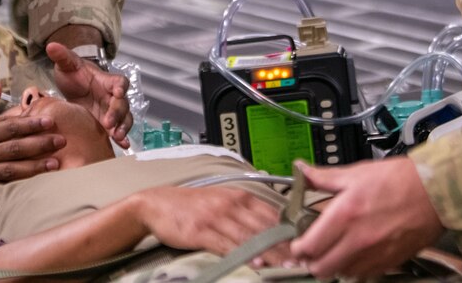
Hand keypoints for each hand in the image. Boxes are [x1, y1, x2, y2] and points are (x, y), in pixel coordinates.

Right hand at [0, 84, 64, 191]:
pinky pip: (2, 188)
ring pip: (12, 171)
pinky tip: (37, 186)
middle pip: (16, 149)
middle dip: (40, 145)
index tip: (50, 121)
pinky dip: (19, 187)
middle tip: (61, 141)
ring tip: (55, 164)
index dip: (31, 125)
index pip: (11, 128)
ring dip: (35, 168)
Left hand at [46, 41, 131, 146]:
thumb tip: (51, 45)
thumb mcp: (67, 65)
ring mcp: (111, 111)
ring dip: (123, 127)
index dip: (121, 86)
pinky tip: (121, 146)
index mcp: (106, 80)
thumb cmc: (73, 74)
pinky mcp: (107, 124)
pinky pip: (117, 131)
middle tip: (109, 123)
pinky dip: (121, 138)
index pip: (119, 81)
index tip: (119, 92)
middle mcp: (112, 96)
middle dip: (118, 114)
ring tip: (118, 138)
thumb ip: (62, 56)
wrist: (73, 87)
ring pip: (125, 118)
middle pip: (123, 103)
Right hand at [135, 186, 291, 266]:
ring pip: (250, 237)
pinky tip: (255, 263)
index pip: (271, 214)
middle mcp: (230, 203)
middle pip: (264, 227)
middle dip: (285, 246)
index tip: (305, 245)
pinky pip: (227, 245)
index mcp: (238, 195)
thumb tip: (271, 228)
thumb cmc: (190, 206)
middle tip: (303, 260)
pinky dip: (243, 255)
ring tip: (285, 266)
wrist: (156, 204)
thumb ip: (244, 213)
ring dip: (270, 253)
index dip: (289, 231)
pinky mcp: (202, 230)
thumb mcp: (221, 202)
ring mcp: (216, 217)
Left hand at [289, 158, 444, 278]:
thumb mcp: (356, 173)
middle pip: (322, 269)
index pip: (309, 246)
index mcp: (344, 215)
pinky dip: (354, 268)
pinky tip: (355, 253)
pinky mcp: (390, 262)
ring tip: (334, 250)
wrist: (435, 192)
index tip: (298, 242)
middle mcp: (357, 239)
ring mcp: (374, 254)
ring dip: (334, 265)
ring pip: (342, 274)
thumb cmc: (398, 179)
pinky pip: (363, 274)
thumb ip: (323, 177)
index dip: (298, 248)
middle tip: (313, 249)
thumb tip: (301, 170)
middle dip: (312, 261)